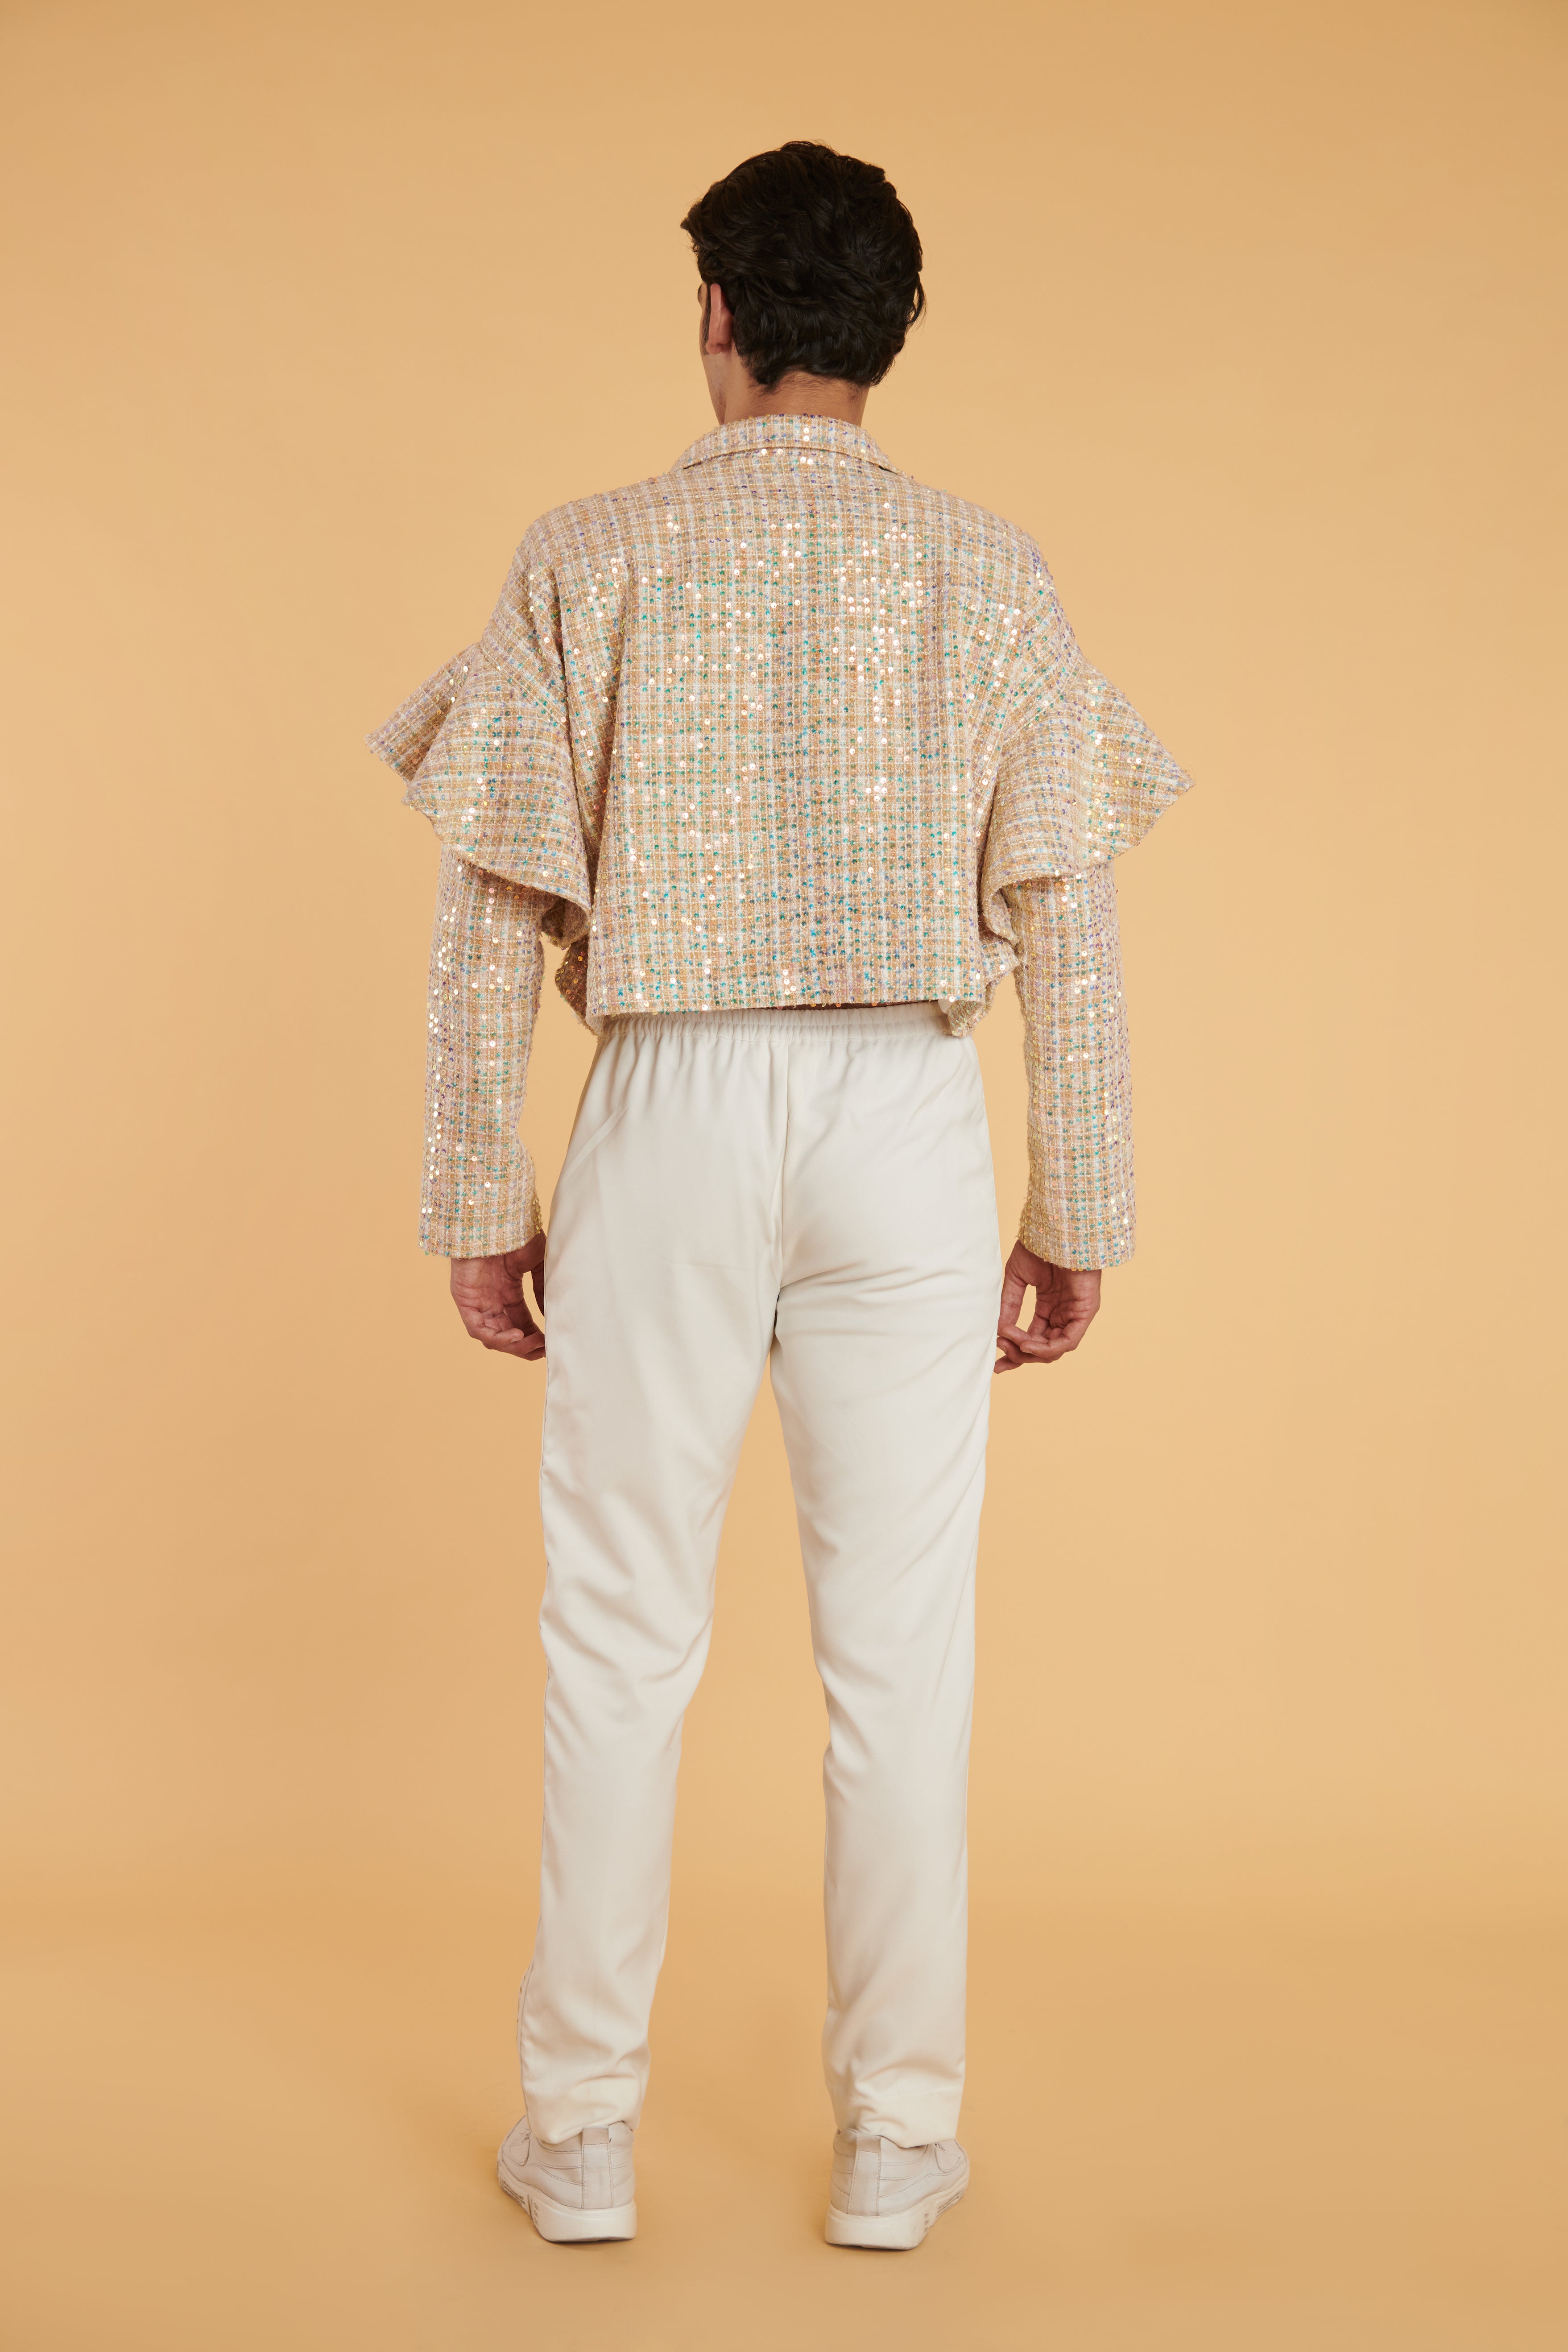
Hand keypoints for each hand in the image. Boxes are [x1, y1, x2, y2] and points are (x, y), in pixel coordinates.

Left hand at [449, 1233, 546, 1360]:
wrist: (494, 1217)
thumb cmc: (515, 1233)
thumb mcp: (536, 1262)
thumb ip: (541, 1288)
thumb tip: (549, 1314)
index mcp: (508, 1291)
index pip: (521, 1322)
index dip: (535, 1336)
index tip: (551, 1343)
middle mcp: (491, 1300)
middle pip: (507, 1334)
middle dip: (526, 1346)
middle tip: (545, 1349)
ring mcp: (477, 1301)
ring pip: (493, 1336)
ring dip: (514, 1346)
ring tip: (534, 1344)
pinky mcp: (464, 1300)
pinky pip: (478, 1329)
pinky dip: (497, 1338)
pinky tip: (516, 1336)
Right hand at [995, 1241, 1100, 1373]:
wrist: (1057, 1229)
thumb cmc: (1039, 1247)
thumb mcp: (1016, 1280)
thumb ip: (1008, 1306)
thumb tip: (998, 1332)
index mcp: (1049, 1306)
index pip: (1033, 1338)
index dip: (1015, 1352)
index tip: (996, 1363)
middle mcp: (1063, 1313)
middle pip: (1043, 1348)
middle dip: (1020, 1357)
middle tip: (1000, 1359)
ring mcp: (1075, 1314)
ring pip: (1055, 1349)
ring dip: (1030, 1352)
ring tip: (1011, 1345)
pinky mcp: (1086, 1312)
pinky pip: (1068, 1341)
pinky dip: (1048, 1348)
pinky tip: (1029, 1344)